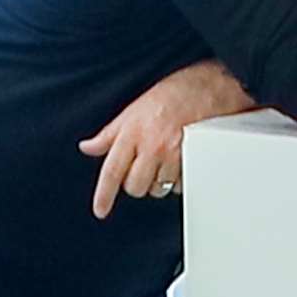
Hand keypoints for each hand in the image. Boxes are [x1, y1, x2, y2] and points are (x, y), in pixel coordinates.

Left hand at [77, 58, 253, 213]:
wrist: (209, 86)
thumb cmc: (173, 94)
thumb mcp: (133, 109)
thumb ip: (109, 134)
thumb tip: (88, 146)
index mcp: (132, 132)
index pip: (112, 171)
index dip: (104, 195)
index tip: (100, 210)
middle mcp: (151, 146)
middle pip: (135, 187)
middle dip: (137, 183)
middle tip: (144, 168)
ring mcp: (173, 155)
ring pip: (158, 189)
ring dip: (159, 181)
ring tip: (165, 160)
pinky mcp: (192, 162)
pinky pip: (180, 185)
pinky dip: (179, 179)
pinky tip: (180, 161)